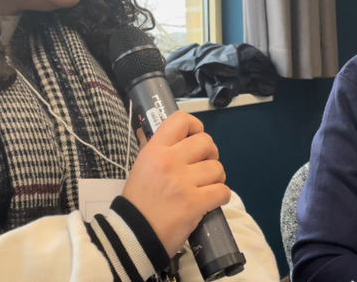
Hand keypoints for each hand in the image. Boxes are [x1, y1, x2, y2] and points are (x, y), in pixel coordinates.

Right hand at [122, 111, 230, 256]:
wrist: (134, 235)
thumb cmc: (138, 201)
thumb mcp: (142, 167)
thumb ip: (158, 150)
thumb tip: (174, 134)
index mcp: (155, 150)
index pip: (181, 120)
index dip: (195, 126)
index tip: (195, 138)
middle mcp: (170, 161)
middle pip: (206, 142)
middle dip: (210, 155)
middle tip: (202, 167)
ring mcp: (183, 182)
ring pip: (217, 168)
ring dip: (216, 178)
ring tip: (204, 187)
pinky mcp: (195, 202)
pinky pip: (222, 191)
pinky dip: (220, 196)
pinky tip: (210, 201)